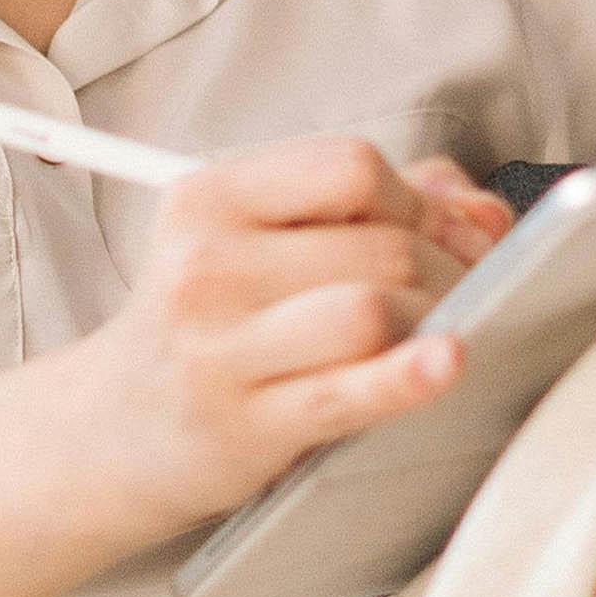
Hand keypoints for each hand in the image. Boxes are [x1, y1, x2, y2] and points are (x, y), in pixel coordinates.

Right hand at [79, 139, 515, 535]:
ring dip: (436, 318)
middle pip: (380, 243)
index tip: (444, 231)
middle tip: (466, 291)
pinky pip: (349, 389)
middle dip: (450, 265)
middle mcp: (208, 264)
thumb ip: (383, 202)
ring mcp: (222, 347)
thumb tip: (486, 210)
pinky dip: (409, 374)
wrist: (109, 429)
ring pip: (375, 308)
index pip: (351, 167)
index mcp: (211, 196)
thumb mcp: (263, 238)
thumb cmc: (210, 321)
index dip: (420, 198)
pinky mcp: (246, 423)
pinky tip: (448, 361)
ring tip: (442, 334)